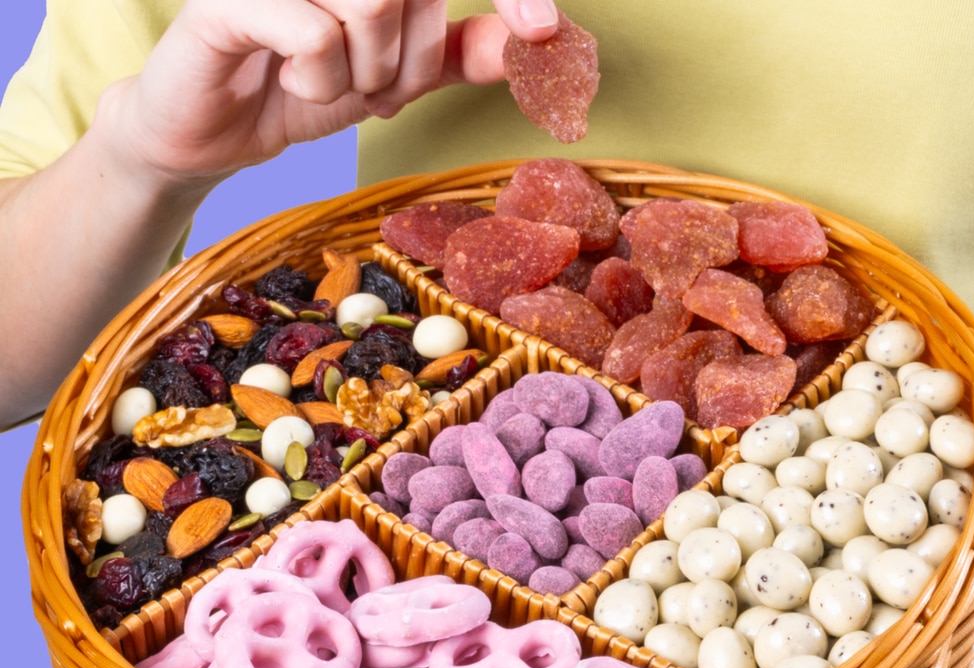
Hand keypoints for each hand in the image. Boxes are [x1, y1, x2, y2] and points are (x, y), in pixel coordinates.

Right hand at [99, 0, 558, 185]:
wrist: (212, 132)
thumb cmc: (301, 85)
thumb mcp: (397, 75)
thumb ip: (461, 51)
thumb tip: (544, 37)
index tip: (542, 28)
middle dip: (413, 58)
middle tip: (378, 88)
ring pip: (373, 3)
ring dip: (368, 69)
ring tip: (334, 83)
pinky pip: (316, 34)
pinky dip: (320, 78)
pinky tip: (288, 78)